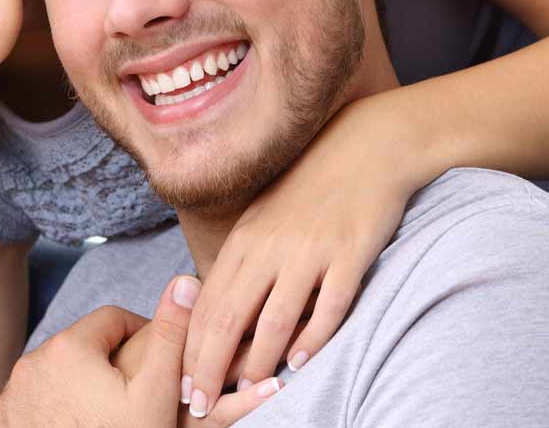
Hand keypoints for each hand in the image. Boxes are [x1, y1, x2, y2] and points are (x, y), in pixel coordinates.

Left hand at [0, 276, 280, 427]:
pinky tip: (69, 422)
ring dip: (76, 383)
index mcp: (69, 347)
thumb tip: (183, 282)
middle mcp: (31, 362)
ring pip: (53, 373)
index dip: (140, 335)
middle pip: (81, 346)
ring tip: (103, 412)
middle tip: (132, 393)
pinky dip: (46, 408)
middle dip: (106, 362)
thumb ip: (170, 335)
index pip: (113, 319)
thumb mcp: (156, 394)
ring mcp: (10, 393)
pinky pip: (27, 401)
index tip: (155, 361)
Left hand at [181, 92, 437, 413]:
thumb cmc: (313, 189)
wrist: (367, 147)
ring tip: (248, 393)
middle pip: (230, 317)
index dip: (191, 348)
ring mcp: (309, 250)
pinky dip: (313, 337)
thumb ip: (244, 262)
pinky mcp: (348, 254)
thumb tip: (221, 309)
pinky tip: (301, 362)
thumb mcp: (265, 220)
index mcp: (244, 239)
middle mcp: (269, 246)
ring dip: (258, 362)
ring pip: (275, 318)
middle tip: (201, 403)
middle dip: (210, 365)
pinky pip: (328, 305)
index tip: (182, 384)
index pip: (208, 304)